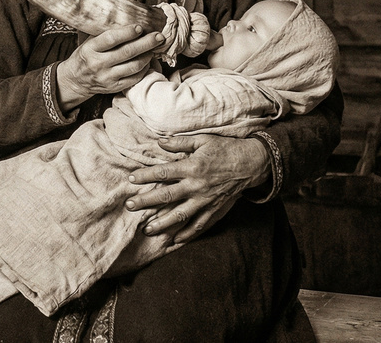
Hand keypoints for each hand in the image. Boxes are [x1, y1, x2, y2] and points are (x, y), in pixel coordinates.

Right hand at [57, 25, 164, 110]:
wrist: (76, 80)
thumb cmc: (86, 56)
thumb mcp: (89, 42)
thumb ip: (106, 34)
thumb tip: (130, 21)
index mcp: (90, 49)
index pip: (111, 39)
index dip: (128, 32)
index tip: (140, 27)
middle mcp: (98, 64)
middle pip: (127, 52)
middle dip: (146, 43)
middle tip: (159, 36)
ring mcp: (107, 77)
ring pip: (133, 66)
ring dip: (147, 56)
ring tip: (154, 48)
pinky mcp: (114, 88)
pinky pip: (134, 78)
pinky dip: (144, 69)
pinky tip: (148, 61)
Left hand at [123, 134, 269, 242]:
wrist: (251, 163)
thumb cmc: (225, 148)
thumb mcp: (203, 140)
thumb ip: (180, 142)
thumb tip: (160, 142)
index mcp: (192, 167)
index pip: (163, 173)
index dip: (145, 176)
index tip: (131, 179)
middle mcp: (196, 186)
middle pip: (167, 196)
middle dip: (146, 202)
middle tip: (130, 206)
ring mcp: (205, 200)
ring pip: (180, 215)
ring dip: (163, 224)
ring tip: (147, 230)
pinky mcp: (214, 209)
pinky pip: (199, 225)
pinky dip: (187, 234)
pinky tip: (175, 240)